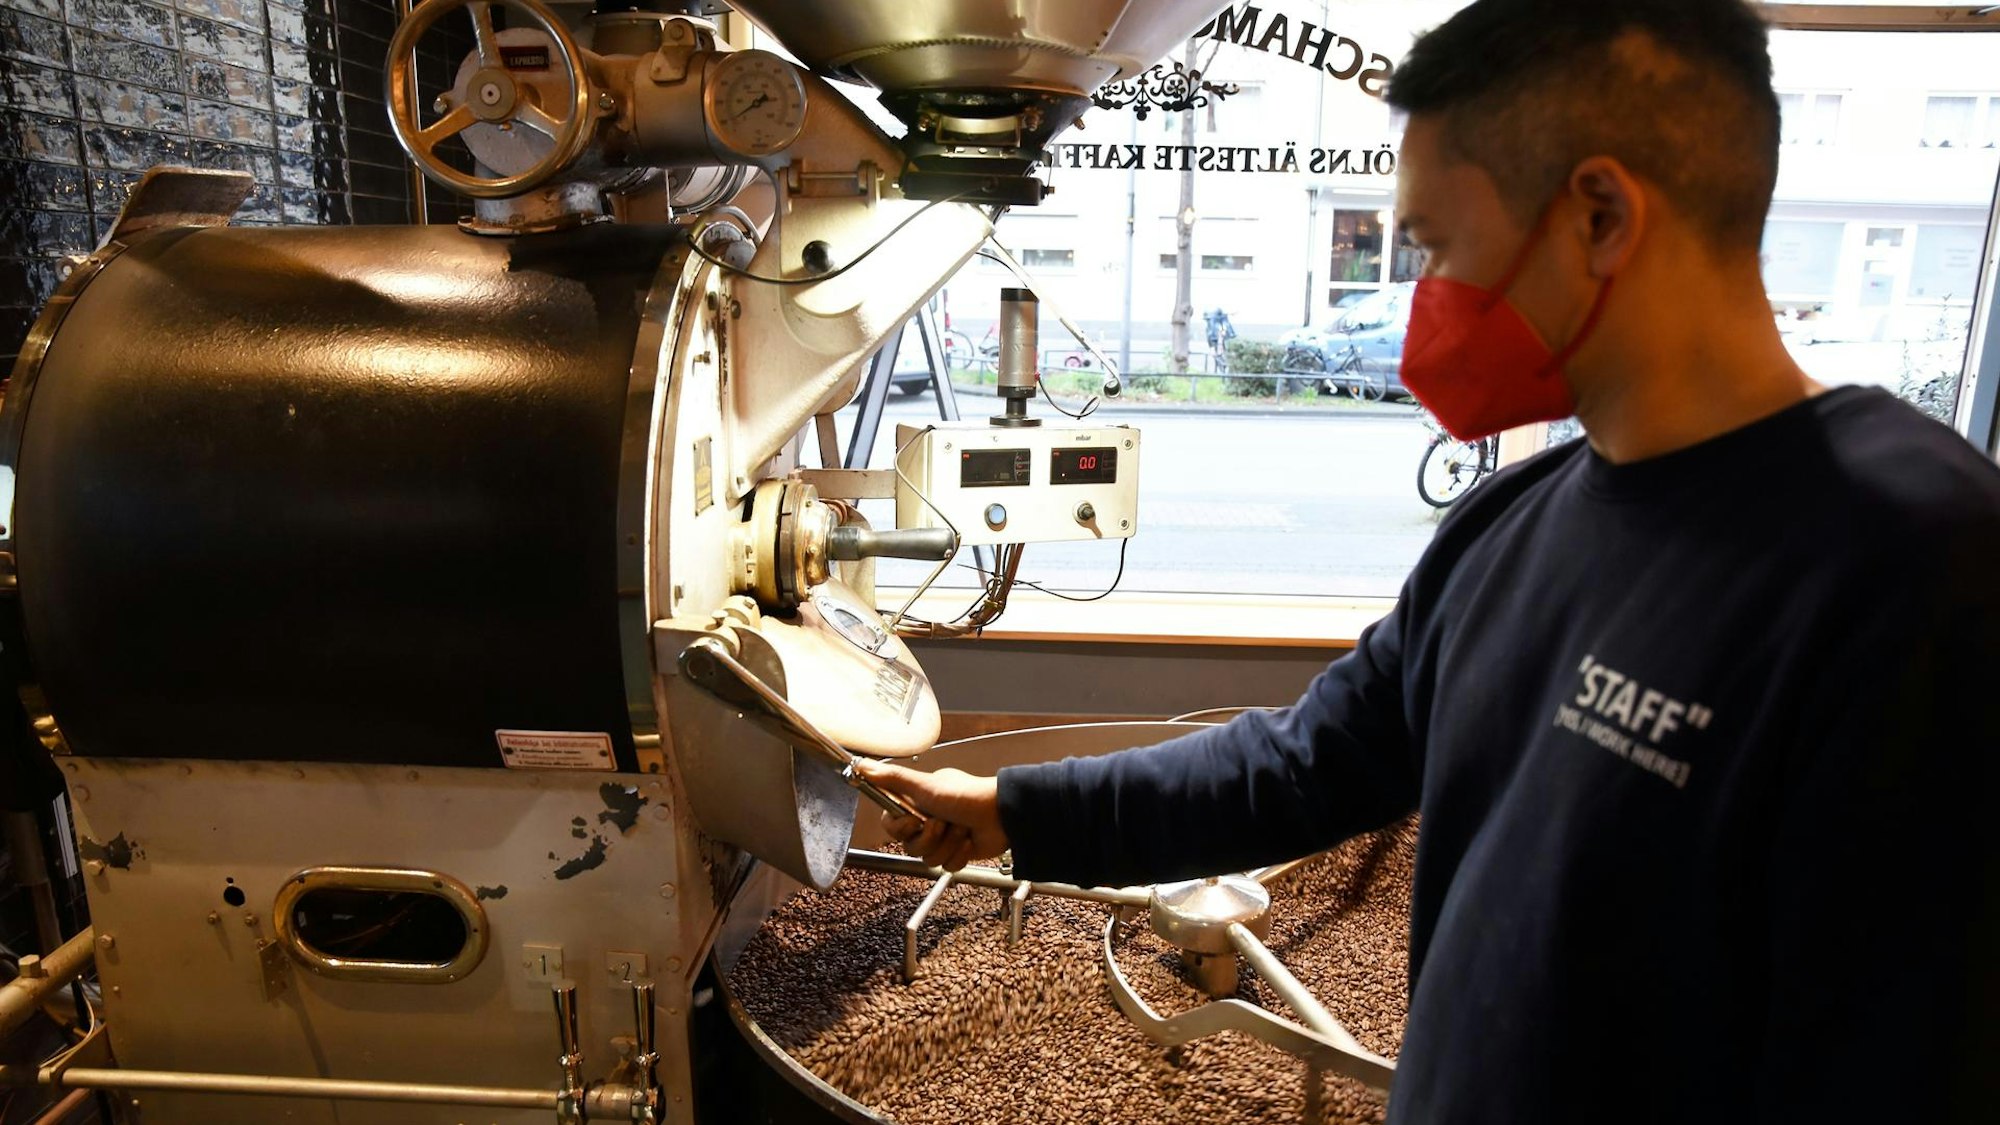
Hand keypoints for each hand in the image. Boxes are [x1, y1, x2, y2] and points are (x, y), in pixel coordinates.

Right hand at [852, 758, 1007, 871]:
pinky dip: (960, 854)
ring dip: (947, 844)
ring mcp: (942, 838)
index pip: (891, 825)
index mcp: (916, 804)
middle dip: (929, 837)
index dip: (901, 827)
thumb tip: (862, 765)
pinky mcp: (957, 853)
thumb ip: (892, 778)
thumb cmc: (966, 795)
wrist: (1001, 815)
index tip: (914, 820)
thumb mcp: (924, 785)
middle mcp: (927, 821)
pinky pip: (947, 866)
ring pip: (928, 859)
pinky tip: (969, 841)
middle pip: (910, 846)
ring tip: (961, 829)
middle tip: (943, 822)